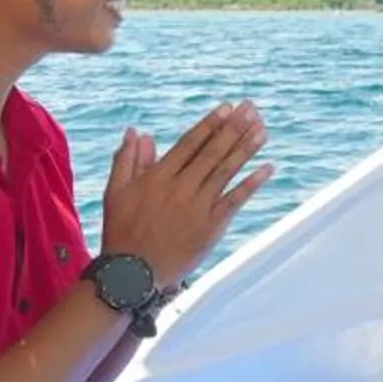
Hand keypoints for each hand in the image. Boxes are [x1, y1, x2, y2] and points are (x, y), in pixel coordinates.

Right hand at [100, 101, 272, 288]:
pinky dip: (252, 184)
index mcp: (158, 177)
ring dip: (246, 148)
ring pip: (226, 171)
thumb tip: (137, 132)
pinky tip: (267, 168)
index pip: (190, 143)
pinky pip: (235, 201)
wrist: (132, 274)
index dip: (210, 124)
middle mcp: (181, 188)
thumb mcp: (115, 191)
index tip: (227, 107)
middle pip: (213, 152)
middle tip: (252, 109)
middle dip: (234, 128)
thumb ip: (127, 159)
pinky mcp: (210, 228)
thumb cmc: (121, 231)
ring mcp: (198, 208)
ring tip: (263, 129)